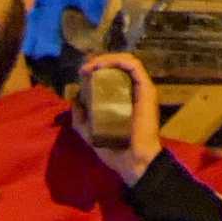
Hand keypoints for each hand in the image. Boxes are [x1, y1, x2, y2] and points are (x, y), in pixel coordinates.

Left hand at [73, 52, 162, 184]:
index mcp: (126, 100)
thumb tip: (74, 100)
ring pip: (127, 60)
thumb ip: (81, 117)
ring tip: (90, 65)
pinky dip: (116, 61)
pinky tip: (100, 66)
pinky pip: (134, 65)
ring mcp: (143, 89)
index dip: (98, 68)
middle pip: (120, 65)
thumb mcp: (90, 132)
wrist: (133, 162)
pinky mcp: (147, 89)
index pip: (115, 75)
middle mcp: (136, 91)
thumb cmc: (115, 151)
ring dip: (106, 58)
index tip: (82, 73)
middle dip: (99, 60)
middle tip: (84, 68)